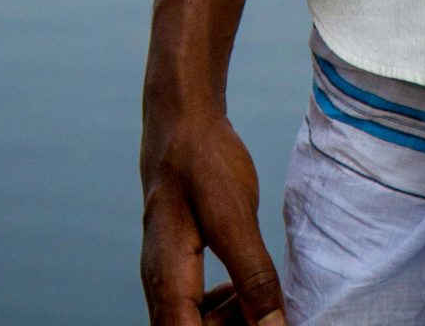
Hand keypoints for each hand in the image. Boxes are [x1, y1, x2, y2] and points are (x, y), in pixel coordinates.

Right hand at [140, 95, 285, 325]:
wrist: (182, 119)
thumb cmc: (204, 160)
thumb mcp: (236, 218)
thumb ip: (254, 277)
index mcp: (168, 281)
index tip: (261, 325)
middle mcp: (158, 285)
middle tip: (266, 313)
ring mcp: (162, 273)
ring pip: (189, 323)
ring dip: (226, 323)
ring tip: (259, 300)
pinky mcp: (173, 261)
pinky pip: (190, 303)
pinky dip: (219, 307)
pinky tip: (241, 287)